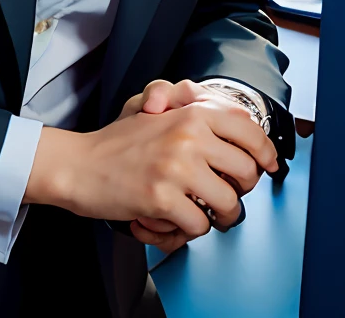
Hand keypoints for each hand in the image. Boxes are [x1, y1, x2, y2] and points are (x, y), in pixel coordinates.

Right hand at [23, 95, 278, 248]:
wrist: (78, 165)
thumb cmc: (116, 144)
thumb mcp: (157, 116)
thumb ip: (196, 119)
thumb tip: (240, 140)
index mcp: (189, 114)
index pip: (248, 130)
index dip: (265, 152)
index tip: (266, 166)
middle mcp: (187, 137)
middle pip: (247, 174)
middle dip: (239, 192)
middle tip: (222, 196)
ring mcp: (176, 168)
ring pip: (229, 206)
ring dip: (217, 217)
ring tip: (197, 212)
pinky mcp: (163, 198)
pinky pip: (200, 226)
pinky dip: (187, 230)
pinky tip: (170, 219)